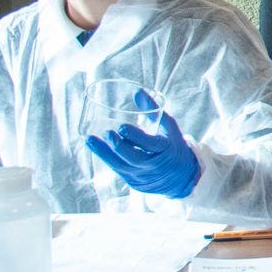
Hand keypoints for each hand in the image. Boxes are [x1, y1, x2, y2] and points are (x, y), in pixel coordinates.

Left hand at [84, 92, 202, 198]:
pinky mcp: (132, 180)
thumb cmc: (172, 145)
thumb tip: (137, 92)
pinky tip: (95, 147)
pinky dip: (105, 158)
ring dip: (104, 153)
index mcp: (164, 148)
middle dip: (118, 146)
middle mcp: (152, 164)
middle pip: (133, 157)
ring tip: (91, 140)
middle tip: (107, 133)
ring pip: (120, 165)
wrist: (180, 177)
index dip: (135, 136)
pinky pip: (116, 169)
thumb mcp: (168, 126)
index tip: (122, 127)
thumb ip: (153, 110)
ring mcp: (141, 174)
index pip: (149, 143)